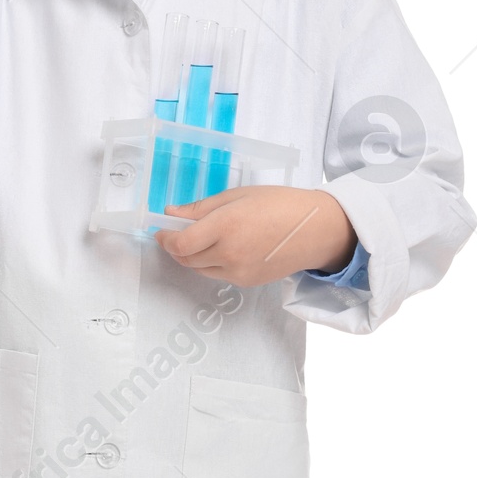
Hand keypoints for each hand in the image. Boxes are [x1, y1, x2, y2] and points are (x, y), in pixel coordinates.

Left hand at [159, 186, 356, 285]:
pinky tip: (222, 248)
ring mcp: (237, 271)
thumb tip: (171, 213)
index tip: (161, 230)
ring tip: (202, 239)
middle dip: (175, 247)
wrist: (315, 230)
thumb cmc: (280, 205)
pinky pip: (217, 275)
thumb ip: (201, 208)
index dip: (165, 239)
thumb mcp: (238, 195)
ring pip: (199, 269)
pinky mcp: (246, 282)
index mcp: (226, 226)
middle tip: (177, 233)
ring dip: (192, 256)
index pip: (181, 243)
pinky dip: (211, 263)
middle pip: (186, 259)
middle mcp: (229, 253)